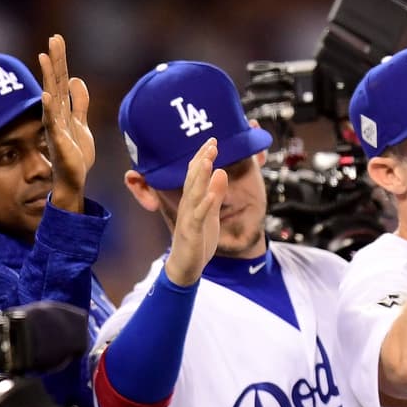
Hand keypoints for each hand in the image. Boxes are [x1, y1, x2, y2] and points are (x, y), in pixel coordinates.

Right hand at [38, 34, 93, 212]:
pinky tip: (47, 95)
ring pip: (51, 96)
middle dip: (55, 60)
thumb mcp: (81, 123)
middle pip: (54, 81)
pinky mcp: (58, 140)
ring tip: (44, 57)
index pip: (60, 79)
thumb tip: (75, 79)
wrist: (74, 177)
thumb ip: (79, 102)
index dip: (60, 60)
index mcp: (62, 108)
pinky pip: (53, 122)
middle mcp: (55, 113)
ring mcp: (55, 125)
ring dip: (48, 77)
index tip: (57, 39)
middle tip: (54, 38)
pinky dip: (49, 108)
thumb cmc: (75, 151)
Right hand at [163, 138, 227, 286]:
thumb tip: (221, 172)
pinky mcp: (191, 232)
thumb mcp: (211, 213)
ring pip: (193, 193)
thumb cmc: (197, 239)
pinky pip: (198, 217)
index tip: (212, 140)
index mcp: (193, 200)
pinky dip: (204, 205)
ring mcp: (188, 218)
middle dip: (202, 160)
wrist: (185, 266)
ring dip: (201, 176)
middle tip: (211, 142)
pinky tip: (210, 195)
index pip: (196, 175)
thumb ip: (215, 194)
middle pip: (194, 179)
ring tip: (208, 160)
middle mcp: (188, 205)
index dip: (204, 157)